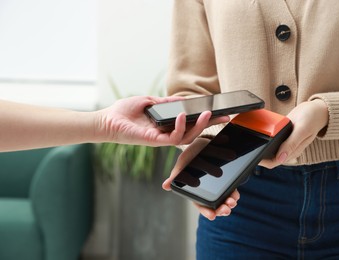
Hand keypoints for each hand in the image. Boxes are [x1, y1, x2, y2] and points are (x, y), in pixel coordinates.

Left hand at [95, 96, 229, 145]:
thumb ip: (166, 102)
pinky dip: (180, 127)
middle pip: (195, 132)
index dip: (206, 119)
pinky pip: (174, 138)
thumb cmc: (126, 111)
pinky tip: (183, 115)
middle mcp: (167, 133)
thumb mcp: (150, 101)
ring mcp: (162, 139)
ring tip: (207, 114)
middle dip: (211, 125)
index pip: (191, 123)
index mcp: (167, 124)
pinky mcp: (155, 141)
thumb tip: (183, 100)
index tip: (219, 111)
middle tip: (225, 116)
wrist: (108, 120)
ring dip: (199, 126)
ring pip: (188, 137)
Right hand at [162, 137, 239, 220]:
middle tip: (225, 210)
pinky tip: (235, 194)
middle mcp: (208, 192)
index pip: (201, 205)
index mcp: (196, 191)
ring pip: (224, 200)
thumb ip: (176, 175)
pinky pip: (231, 191)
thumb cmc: (190, 156)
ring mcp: (218, 188)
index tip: (212, 216)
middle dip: (221, 210)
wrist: (203, 144)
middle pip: (214, 206)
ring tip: (232, 201)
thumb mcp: (183, 164)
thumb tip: (165, 186)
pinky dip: (234, 194)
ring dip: (229, 203)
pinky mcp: (226, 181)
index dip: (206, 211)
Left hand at [260, 99, 328, 168]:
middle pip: (270, 157)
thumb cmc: (312, 119)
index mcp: (293, 151)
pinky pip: (273, 139)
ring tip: (253, 139)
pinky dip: (267, 137)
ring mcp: (286, 142)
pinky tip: (262, 132)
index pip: (275, 162)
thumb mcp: (302, 130)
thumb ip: (292, 144)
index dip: (263, 162)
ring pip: (270, 148)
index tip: (254, 156)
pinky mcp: (283, 135)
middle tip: (250, 146)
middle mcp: (288, 149)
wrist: (317, 109)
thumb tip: (280, 158)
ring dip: (262, 145)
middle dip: (260, 154)